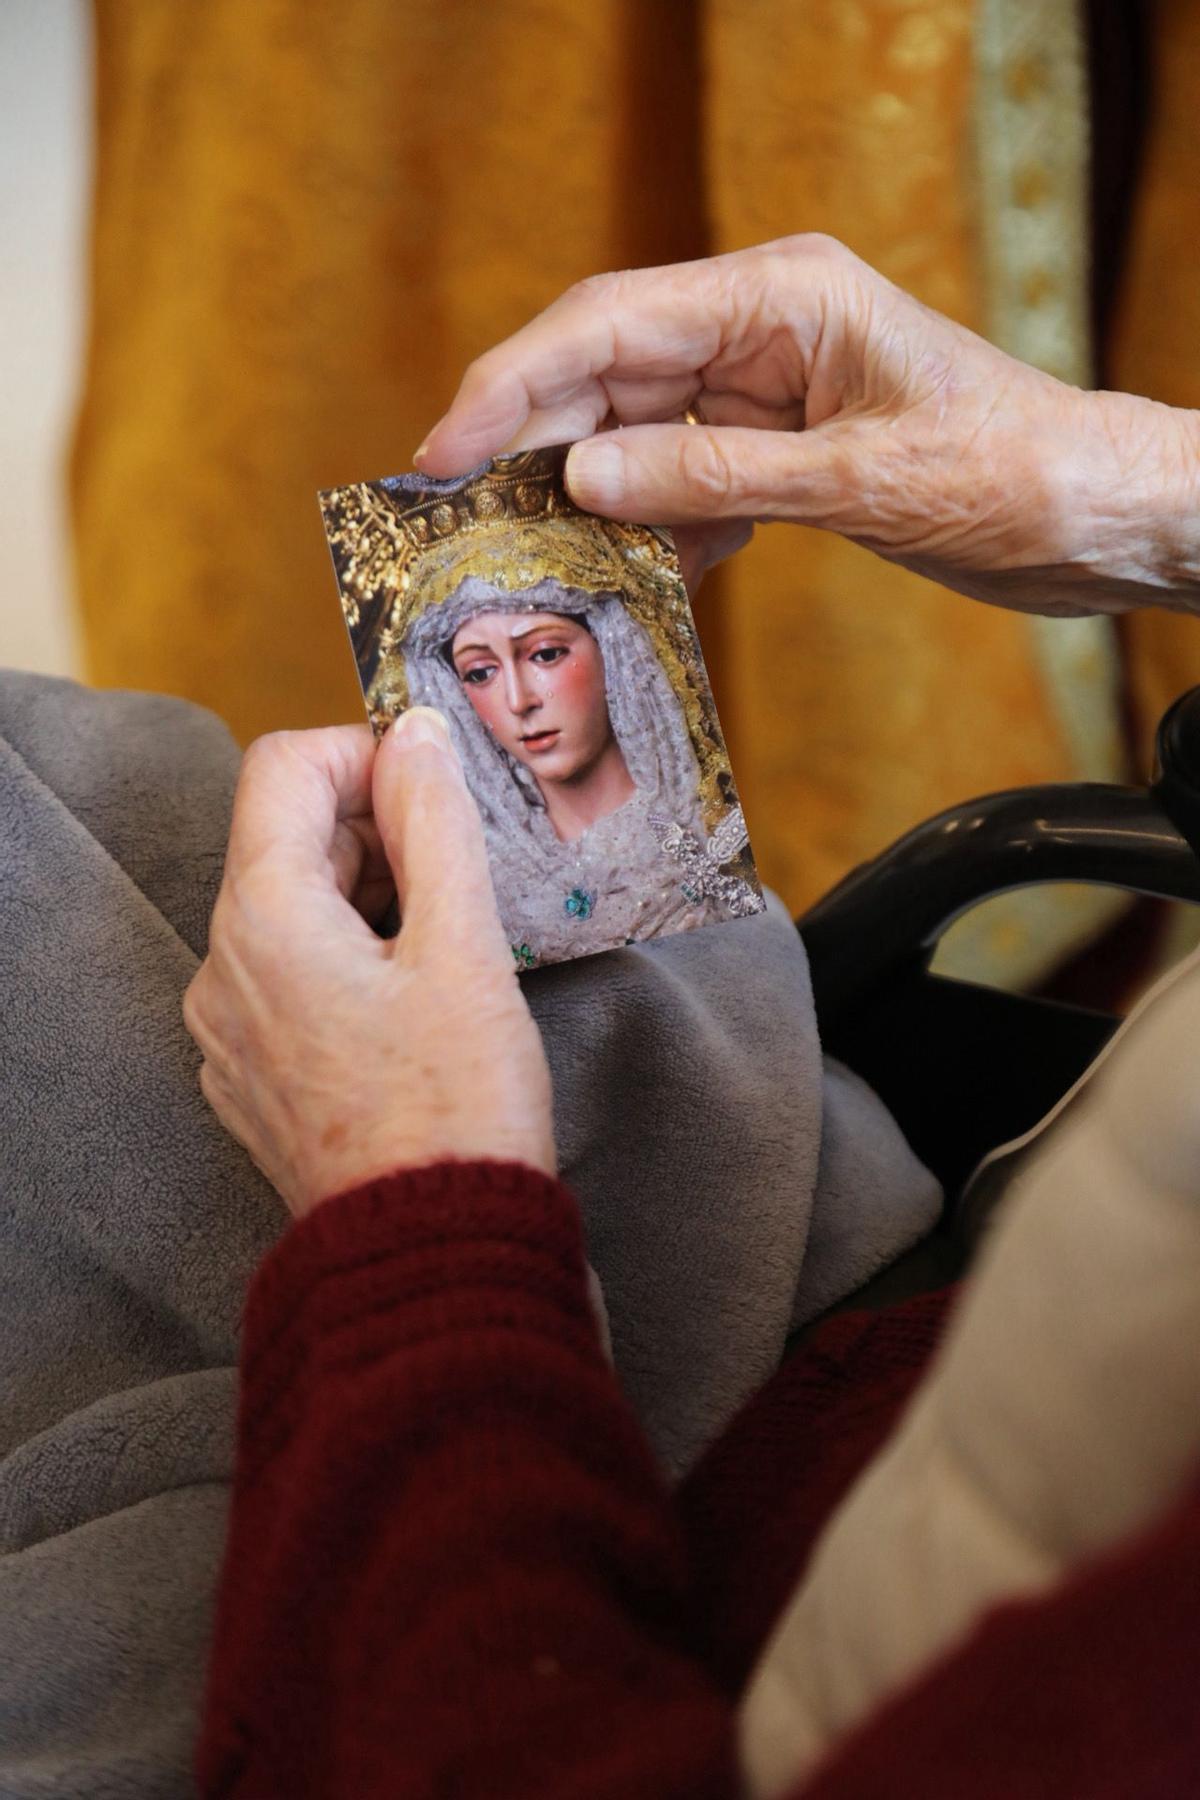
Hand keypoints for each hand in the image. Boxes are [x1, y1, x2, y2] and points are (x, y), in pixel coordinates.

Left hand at [183, 710, 554, 1218]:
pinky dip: (347, 957)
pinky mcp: (251, 1073)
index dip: (365, 754)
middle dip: (376, 831)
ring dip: (367, 895)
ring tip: (446, 946)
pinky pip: (287, 975)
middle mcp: (222, 966)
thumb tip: (414, 733)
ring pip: (290, 908)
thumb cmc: (456, 1105)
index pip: (284, 766)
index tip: (435, 789)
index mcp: (263, 919)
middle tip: (460, 877)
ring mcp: (229, 1027)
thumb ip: (434, 822)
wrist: (432, 1251)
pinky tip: (413, 1002)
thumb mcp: (463, 946)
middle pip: (286, 838)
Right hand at [416, 234, 1199, 616]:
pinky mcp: (783, 455)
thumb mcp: (856, 478)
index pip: (609, 323)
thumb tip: (582, 480)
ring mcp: (769, 394)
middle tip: (456, 518)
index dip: (512, 384)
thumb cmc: (1010, 471)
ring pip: (637, 438)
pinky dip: (655, 535)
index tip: (442, 450)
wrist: (1096, 518)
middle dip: (529, 443)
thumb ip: (713, 475)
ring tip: (526, 561)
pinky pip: (687, 488)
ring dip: (585, 500)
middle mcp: (762, 331)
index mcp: (780, 296)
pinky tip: (628, 582)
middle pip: (605, 376)